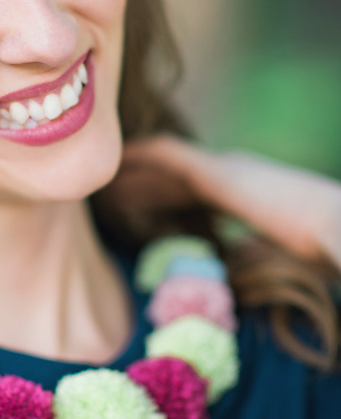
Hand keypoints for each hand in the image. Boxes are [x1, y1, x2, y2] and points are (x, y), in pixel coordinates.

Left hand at [109, 133, 340, 275]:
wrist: (337, 225)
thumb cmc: (322, 246)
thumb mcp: (277, 254)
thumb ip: (248, 254)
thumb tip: (230, 263)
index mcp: (247, 191)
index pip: (193, 192)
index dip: (161, 198)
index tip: (133, 209)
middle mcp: (233, 172)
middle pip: (173, 176)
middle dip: (141, 183)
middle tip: (106, 195)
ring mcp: (225, 167)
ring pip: (165, 165)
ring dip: (133, 171)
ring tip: (101, 182)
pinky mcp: (217, 171)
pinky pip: (167, 156)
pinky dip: (140, 157)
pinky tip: (116, 163)